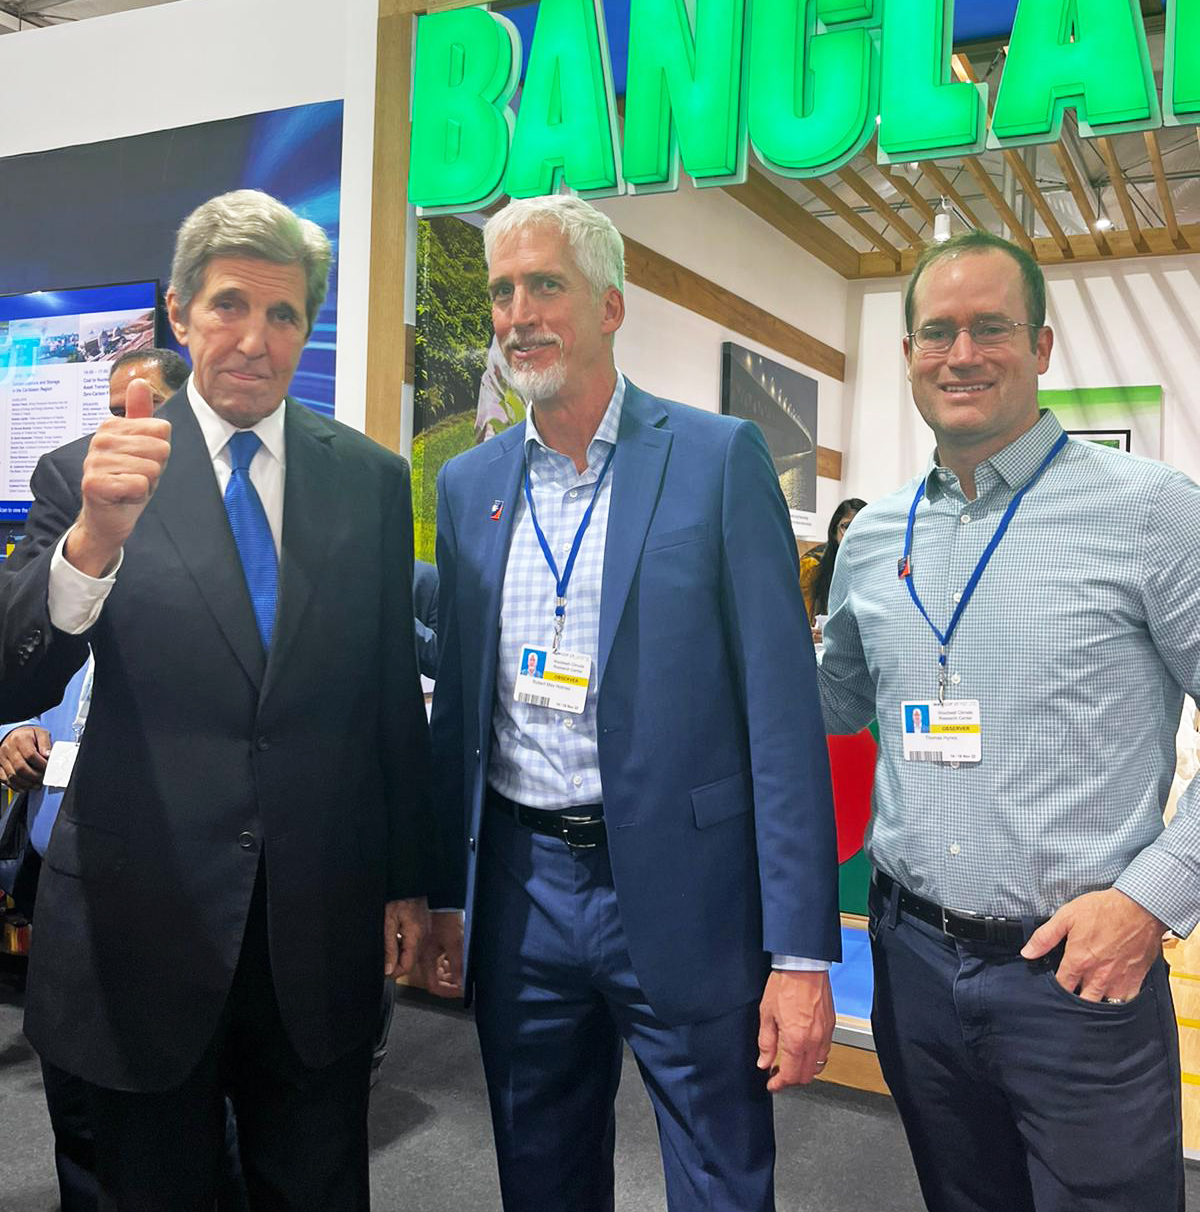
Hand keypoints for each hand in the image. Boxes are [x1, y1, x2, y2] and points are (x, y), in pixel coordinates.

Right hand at [0, 726, 50, 790]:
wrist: (13, 734)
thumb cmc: (28, 735)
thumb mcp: (40, 733)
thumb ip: (46, 743)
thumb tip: (48, 755)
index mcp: (20, 739)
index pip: (31, 755)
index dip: (41, 764)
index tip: (48, 768)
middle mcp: (8, 749)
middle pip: (21, 767)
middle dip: (34, 776)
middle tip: (43, 779)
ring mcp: (2, 758)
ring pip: (12, 775)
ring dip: (26, 783)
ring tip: (36, 785)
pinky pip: (4, 779)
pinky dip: (15, 786)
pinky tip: (25, 787)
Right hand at [66, 379, 170, 576]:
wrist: (109, 516)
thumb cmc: (129, 479)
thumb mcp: (142, 445)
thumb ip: (141, 414)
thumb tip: (140, 380)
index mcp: (112, 425)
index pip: (163, 430)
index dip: (160, 452)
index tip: (142, 461)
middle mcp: (100, 439)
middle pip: (161, 449)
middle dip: (155, 469)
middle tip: (136, 477)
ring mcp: (94, 460)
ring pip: (151, 468)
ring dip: (146, 484)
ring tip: (128, 486)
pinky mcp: (94, 483)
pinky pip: (139, 485)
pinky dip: (137, 495)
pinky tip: (123, 497)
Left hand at [384, 896, 428, 979]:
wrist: (408, 883)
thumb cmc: (398, 898)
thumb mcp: (388, 922)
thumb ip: (389, 946)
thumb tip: (388, 968)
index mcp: (415, 936)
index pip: (407, 966)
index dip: (393, 972)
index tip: (382, 971)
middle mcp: (423, 937)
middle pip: (410, 961)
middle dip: (395, 964)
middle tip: (381, 958)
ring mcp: (424, 932)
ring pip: (411, 953)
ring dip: (398, 954)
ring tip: (386, 946)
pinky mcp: (422, 928)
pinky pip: (413, 943)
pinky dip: (403, 945)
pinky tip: (393, 938)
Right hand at [418, 911, 463, 997]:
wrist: (441, 902)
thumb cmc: (444, 918)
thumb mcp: (455, 943)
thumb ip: (458, 964)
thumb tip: (461, 982)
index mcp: (426, 959)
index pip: (434, 986)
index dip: (447, 992)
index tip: (460, 990)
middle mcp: (425, 958)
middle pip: (436, 980)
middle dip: (450, 982)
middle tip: (463, 981)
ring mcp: (428, 952)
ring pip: (439, 971)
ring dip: (451, 973)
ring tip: (462, 969)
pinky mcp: (432, 946)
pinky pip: (440, 961)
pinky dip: (449, 963)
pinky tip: (457, 959)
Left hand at [757, 970, 834, 1091]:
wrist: (804, 966)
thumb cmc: (784, 985)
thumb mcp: (766, 1014)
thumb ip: (765, 1042)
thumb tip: (763, 1062)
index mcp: (795, 1041)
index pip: (790, 1075)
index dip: (779, 1084)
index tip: (772, 1085)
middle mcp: (813, 1041)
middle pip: (806, 1076)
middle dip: (791, 1080)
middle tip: (778, 1074)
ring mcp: (825, 1034)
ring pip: (818, 1066)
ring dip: (805, 1070)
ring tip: (791, 1062)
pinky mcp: (831, 1026)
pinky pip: (825, 1051)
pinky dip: (815, 1057)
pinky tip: (803, 1049)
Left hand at [1021, 888, 1165, 1001]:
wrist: (1140, 907)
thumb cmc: (1102, 909)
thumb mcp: (1067, 916)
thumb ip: (1045, 937)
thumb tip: (1027, 953)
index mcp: (1078, 961)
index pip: (1061, 986)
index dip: (1055, 989)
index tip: (1053, 986)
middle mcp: (1098, 976)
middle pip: (1082, 1002)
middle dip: (1074, 1000)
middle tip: (1071, 993)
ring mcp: (1118, 980)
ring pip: (1103, 1004)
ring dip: (1094, 1002)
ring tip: (1088, 996)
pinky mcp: (1136, 980)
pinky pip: (1126, 1002)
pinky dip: (1118, 1003)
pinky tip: (1111, 996)